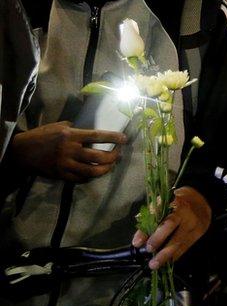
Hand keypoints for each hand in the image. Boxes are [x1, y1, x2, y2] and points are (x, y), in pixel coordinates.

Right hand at [9, 121, 126, 181]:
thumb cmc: (43, 136)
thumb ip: (77, 129)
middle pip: (99, 157)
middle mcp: (69, 150)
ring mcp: (65, 165)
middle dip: (113, 156)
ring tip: (111, 165)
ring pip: (92, 172)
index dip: (113, 137)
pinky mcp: (61, 175)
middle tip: (119, 153)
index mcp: (70, 135)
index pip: (97, 136)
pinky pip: (81, 179)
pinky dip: (91, 177)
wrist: (23, 152)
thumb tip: (94, 132)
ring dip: (106, 169)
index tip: (124, 139)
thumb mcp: (59, 126)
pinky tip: (96, 172)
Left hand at [132, 187, 210, 269]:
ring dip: (165, 254)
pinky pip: (185, 247)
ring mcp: (193, 223)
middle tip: (149, 251)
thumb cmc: (176, 205)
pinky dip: (175, 255)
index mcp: (171, 202)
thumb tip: (138, 242)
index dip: (145, 229)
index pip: (155, 215)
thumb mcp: (161, 207)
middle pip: (169, 225)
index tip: (137, 242)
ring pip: (178, 240)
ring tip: (155, 264)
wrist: (200, 203)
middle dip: (157, 239)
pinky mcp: (198, 233)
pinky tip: (167, 261)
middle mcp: (183, 212)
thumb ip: (149, 222)